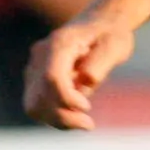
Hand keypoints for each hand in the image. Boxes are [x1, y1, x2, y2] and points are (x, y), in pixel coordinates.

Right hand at [25, 15, 136, 130]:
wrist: (99, 25)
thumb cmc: (110, 35)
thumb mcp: (116, 45)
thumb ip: (100, 62)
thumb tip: (85, 81)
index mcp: (60, 44)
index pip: (52, 77)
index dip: (67, 99)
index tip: (87, 107)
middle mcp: (40, 56)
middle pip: (39, 96)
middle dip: (63, 116)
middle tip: (89, 124)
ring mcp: (34, 68)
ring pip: (34, 105)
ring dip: (58, 120)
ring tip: (84, 123)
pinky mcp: (35, 81)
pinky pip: (38, 106)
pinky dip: (55, 117)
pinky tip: (76, 117)